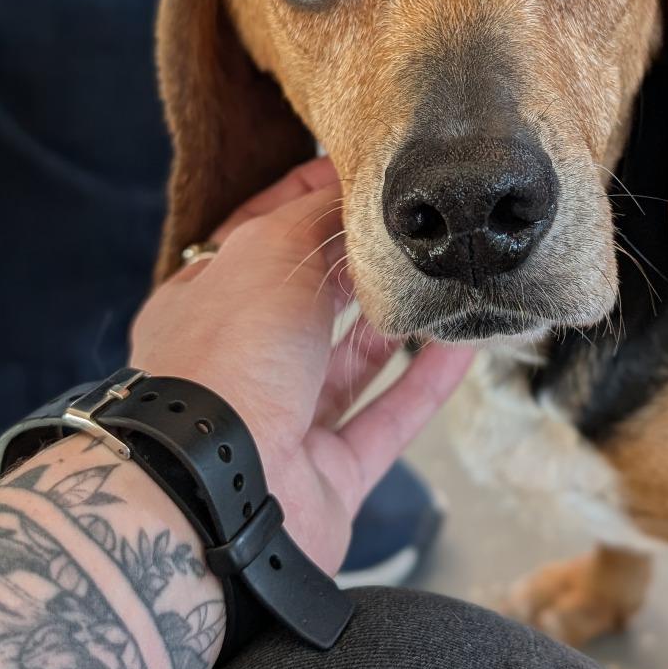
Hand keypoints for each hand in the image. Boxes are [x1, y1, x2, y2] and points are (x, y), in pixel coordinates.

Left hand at [130, 157, 473, 574]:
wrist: (219, 494)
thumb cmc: (229, 356)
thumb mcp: (270, 254)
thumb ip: (316, 217)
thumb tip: (351, 186)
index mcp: (205, 303)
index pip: (262, 236)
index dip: (310, 201)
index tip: (362, 174)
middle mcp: (240, 361)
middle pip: (312, 299)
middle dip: (362, 264)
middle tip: (418, 229)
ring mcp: (283, 422)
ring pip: (353, 362)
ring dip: (400, 324)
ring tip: (449, 283)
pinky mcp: (326, 475)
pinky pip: (387, 419)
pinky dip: (426, 385)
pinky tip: (463, 348)